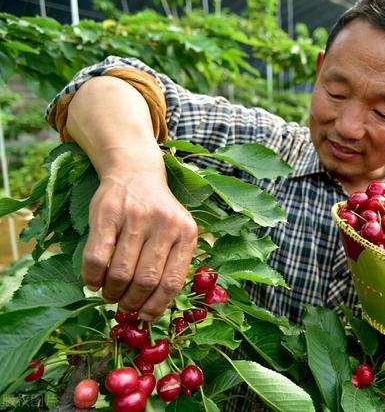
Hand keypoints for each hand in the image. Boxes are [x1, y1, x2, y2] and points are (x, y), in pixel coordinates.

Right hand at [82, 169, 197, 320]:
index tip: (146, 317)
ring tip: (110, 295)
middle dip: (133, 302)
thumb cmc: (158, 212)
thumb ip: (173, 262)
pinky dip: (92, 277)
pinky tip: (93, 282)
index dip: (157, 305)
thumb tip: (156, 308)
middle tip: (125, 308)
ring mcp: (136, 218)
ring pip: (121, 272)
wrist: (136, 173)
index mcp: (187, 232)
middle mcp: (165, 224)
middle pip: (146, 280)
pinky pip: (96, 257)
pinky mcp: (108, 214)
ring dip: (112, 293)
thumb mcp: (177, 231)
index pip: (173, 281)